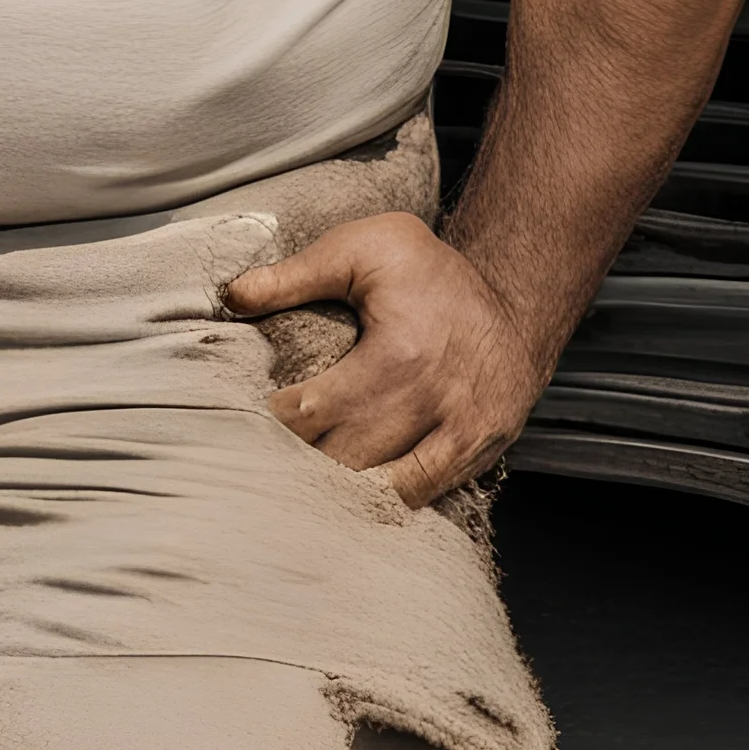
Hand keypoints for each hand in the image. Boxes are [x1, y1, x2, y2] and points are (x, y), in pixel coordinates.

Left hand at [221, 211, 544, 505]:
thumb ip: (296, 274)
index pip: (311, 414)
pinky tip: (347, 496)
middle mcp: (432, 405)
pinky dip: (380, 501)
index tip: (240, 420)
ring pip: (380, 492)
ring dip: (335, 492)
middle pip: (343, 463)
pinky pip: (419, 498)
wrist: (516, 295)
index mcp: (397, 355)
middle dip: (295, 464)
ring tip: (295, 482)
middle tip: (257, 459)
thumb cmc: (432, 270)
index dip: (270, 423)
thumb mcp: (365, 248)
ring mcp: (459, 437)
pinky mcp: (476, 456)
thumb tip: (233, 295)